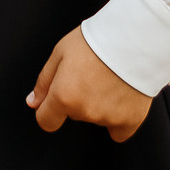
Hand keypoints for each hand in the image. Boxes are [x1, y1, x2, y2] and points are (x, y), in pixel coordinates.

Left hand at [27, 27, 151, 141]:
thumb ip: (44, 81)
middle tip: (90, 75)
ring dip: (99, 105)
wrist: (135, 38)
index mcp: (64, 96)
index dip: (49, 110)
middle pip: (74, 114)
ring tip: (109, 79)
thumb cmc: (97, 40)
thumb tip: (34, 102)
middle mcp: (85, 111)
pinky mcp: (130, 120)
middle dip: (77, 98)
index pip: (46, 121)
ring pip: (96, 118)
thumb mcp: (61, 52)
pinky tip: (121, 99)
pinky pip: (118, 131)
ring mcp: (108, 118)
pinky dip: (118, 119)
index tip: (56, 101)